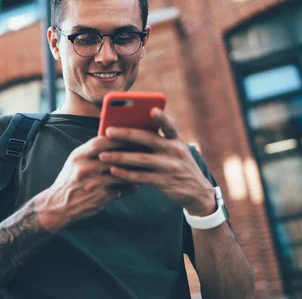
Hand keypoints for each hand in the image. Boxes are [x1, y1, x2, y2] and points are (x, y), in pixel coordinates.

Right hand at [38, 136, 136, 230]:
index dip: (117, 138)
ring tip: (143, 168)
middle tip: (144, 150)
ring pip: (121, 174)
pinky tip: (136, 185)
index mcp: (79, 156)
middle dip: (130, 153)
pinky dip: (130, 187)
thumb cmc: (69, 180)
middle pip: (114, 157)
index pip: (101, 142)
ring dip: (133, 171)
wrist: (58, 206)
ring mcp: (93, 183)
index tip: (131, 136)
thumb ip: (91, 151)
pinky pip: (122, 189)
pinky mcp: (100, 197)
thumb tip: (114, 141)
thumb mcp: (75, 161)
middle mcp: (85, 168)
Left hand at [98, 108, 215, 215]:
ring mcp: (171, 167)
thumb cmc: (178, 166)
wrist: (198, 193)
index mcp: (177, 140)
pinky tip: (113, 170)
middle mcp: (175, 151)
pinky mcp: (166, 182)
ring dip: (120, 156)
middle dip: (126, 134)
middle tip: (107, 131)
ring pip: (141, 159)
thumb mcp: (175, 151)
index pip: (170, 126)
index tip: (152, 110)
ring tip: (103, 155)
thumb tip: (127, 132)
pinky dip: (126, 174)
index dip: (162, 118)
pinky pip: (142, 177)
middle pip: (148, 139)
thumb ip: (159, 141)